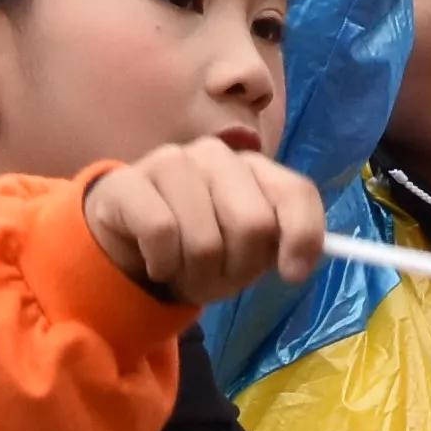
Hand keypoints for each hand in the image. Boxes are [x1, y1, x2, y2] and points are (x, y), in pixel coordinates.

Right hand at [78, 138, 322, 306]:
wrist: (129, 245)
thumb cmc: (197, 246)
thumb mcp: (244, 254)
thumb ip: (276, 247)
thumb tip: (299, 265)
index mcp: (253, 168)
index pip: (296, 192)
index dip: (303, 235)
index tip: (293, 274)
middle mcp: (215, 155)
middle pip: (253, 224)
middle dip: (238, 268)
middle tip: (217, 275)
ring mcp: (170, 162)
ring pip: (204, 239)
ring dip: (195, 274)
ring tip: (182, 270)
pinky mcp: (127, 181)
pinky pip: (161, 234)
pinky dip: (163, 264)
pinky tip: (156, 262)